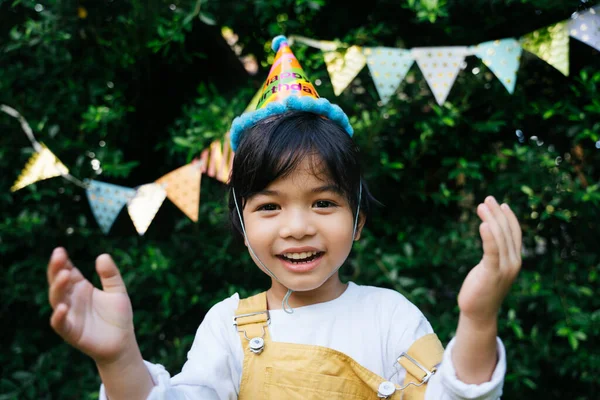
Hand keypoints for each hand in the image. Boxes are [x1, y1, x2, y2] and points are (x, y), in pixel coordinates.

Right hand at [47, 247, 135, 363]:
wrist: (123, 342)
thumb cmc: (118, 316)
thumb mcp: (117, 290)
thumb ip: (110, 274)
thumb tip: (102, 255)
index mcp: (81, 288)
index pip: (68, 271)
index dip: (63, 261)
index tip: (60, 250)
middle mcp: (72, 299)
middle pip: (59, 282)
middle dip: (56, 269)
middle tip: (58, 256)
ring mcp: (70, 315)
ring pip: (57, 299)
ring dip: (58, 288)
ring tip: (63, 275)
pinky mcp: (71, 332)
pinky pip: (60, 323)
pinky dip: (59, 316)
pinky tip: (63, 307)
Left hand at [458, 196, 521, 321]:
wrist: (479, 313)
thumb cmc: (482, 289)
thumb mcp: (491, 268)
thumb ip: (495, 254)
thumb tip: (490, 236)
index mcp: (515, 260)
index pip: (514, 233)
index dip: (509, 218)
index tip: (501, 204)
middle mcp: (513, 263)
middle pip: (506, 232)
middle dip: (496, 214)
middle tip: (486, 199)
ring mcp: (504, 269)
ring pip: (498, 238)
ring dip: (490, 219)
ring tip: (481, 206)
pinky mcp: (491, 273)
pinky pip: (491, 252)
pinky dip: (489, 237)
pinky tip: (483, 225)